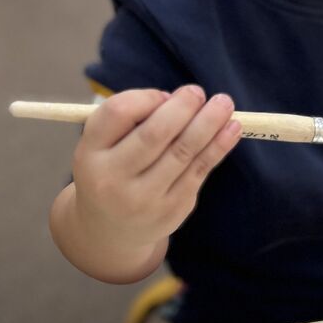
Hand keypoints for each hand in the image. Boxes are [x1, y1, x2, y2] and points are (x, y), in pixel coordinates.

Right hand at [72, 86, 241, 250]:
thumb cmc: (113, 169)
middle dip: (182, 108)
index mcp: (90, 153)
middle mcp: (112, 179)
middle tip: (198, 91)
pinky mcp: (170, 210)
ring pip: (182, 152)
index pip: (118, 113)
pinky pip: (199, 171)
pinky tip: (232, 129)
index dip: (147, 97)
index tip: (166, 94)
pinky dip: (218, 146)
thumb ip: (132, 119)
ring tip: (225, 103)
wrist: (111, 230)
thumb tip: (179, 101)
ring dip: (208, 123)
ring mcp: (143, 199)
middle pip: (154, 134)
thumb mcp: (105, 144)